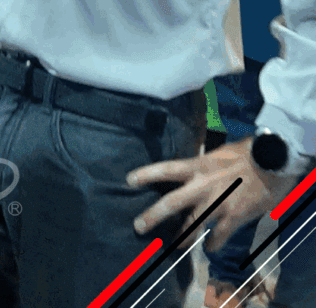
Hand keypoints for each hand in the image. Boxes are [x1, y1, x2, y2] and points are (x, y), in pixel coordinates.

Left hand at [126, 137, 299, 251]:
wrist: (273, 163)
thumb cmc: (247, 154)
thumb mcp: (218, 154)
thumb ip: (203, 166)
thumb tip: (193, 173)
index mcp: (198, 166)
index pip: (166, 169)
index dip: (146, 174)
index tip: (129, 180)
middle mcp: (203, 186)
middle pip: (171, 203)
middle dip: (152, 216)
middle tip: (138, 226)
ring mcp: (218, 204)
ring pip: (192, 226)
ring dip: (182, 238)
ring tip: (175, 247)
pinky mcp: (233, 218)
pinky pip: (218, 238)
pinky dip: (213, 245)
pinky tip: (210, 248)